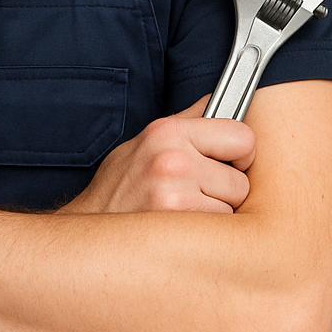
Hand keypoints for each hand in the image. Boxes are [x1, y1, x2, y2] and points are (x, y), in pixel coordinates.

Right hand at [59, 96, 255, 214]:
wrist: (88, 232)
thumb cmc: (121, 188)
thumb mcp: (146, 142)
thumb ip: (188, 121)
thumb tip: (219, 98)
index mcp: (167, 131)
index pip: (243, 136)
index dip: (240, 154)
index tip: (229, 164)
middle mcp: (171, 157)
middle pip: (242, 180)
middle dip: (227, 191)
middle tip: (199, 193)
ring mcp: (173, 190)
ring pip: (232, 208)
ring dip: (216, 214)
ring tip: (185, 210)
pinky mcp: (175, 221)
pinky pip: (218, 229)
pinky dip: (205, 233)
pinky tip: (180, 227)